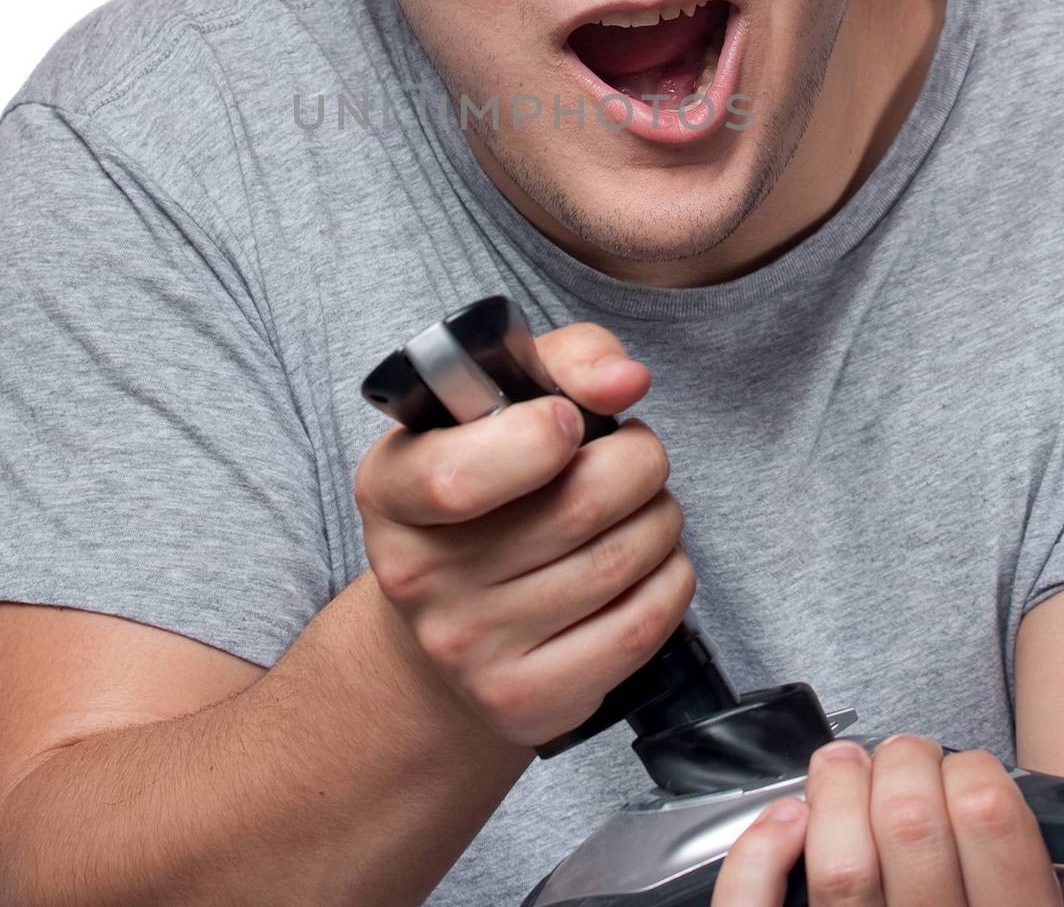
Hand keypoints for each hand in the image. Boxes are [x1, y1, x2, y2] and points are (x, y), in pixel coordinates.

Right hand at [353, 319, 696, 747]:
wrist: (449, 625)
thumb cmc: (489, 489)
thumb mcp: (499, 404)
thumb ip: (564, 362)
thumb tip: (624, 379)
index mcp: (391, 489)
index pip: (456, 477)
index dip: (538, 438)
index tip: (570, 421)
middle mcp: (417, 576)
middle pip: (575, 507)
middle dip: (639, 462)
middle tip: (637, 457)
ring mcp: (468, 649)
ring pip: (620, 562)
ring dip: (661, 518)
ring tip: (643, 506)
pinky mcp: (524, 701)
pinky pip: (640, 628)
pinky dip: (671, 580)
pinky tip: (650, 563)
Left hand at [714, 735, 1063, 906]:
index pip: (993, 831)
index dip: (977, 778)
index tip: (974, 772)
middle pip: (910, 827)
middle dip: (906, 764)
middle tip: (909, 756)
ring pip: (839, 863)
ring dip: (835, 788)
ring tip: (847, 766)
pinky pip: (754, 906)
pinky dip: (764, 849)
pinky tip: (787, 822)